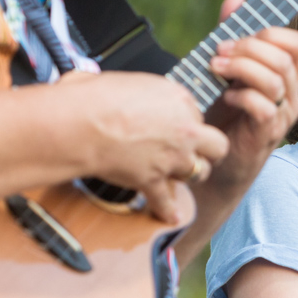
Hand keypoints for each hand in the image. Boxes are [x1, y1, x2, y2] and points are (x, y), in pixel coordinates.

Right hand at [59, 71, 228, 222]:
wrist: (80, 124)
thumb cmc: (93, 97)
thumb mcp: (125, 80)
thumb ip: (137, 89)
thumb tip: (118, 87)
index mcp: (178, 99)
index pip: (196, 114)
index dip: (185, 122)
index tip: (173, 126)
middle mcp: (183, 129)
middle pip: (217, 145)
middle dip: (208, 150)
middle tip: (195, 151)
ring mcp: (171, 158)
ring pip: (200, 173)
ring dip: (190, 175)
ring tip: (180, 175)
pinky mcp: (153, 180)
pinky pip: (166, 202)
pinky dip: (166, 211)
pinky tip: (170, 217)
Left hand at [203, 0, 297, 193]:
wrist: (218, 162)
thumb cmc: (225, 116)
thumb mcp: (227, 71)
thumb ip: (233, 37)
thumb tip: (235, 1)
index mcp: (285, 76)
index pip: (296, 43)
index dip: (268, 34)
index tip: (234, 39)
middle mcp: (290, 94)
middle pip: (283, 57)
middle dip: (248, 48)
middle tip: (218, 53)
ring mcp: (282, 115)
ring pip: (275, 79)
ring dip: (241, 68)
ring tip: (215, 69)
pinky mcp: (267, 133)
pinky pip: (263, 106)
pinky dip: (241, 96)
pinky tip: (226, 97)